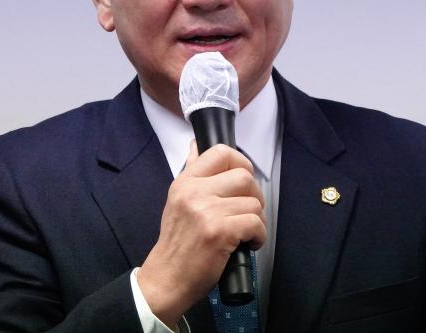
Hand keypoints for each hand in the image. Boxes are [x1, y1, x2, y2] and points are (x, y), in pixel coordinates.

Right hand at [137, 141, 265, 327]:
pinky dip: (259, 236)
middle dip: (255, 196)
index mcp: (185, 181)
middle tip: (247, 211)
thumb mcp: (178, 200)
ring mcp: (207, 211)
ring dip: (258, 220)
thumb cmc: (177, 243)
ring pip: (253, 203)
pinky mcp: (220, 232)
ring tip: (247, 232)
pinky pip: (255, 223)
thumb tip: (196, 146)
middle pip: (244, 176)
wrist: (167, 278)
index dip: (241, 163)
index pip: (221, 152)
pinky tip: (249, 244)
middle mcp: (194, 192)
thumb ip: (191, 172)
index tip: (243, 181)